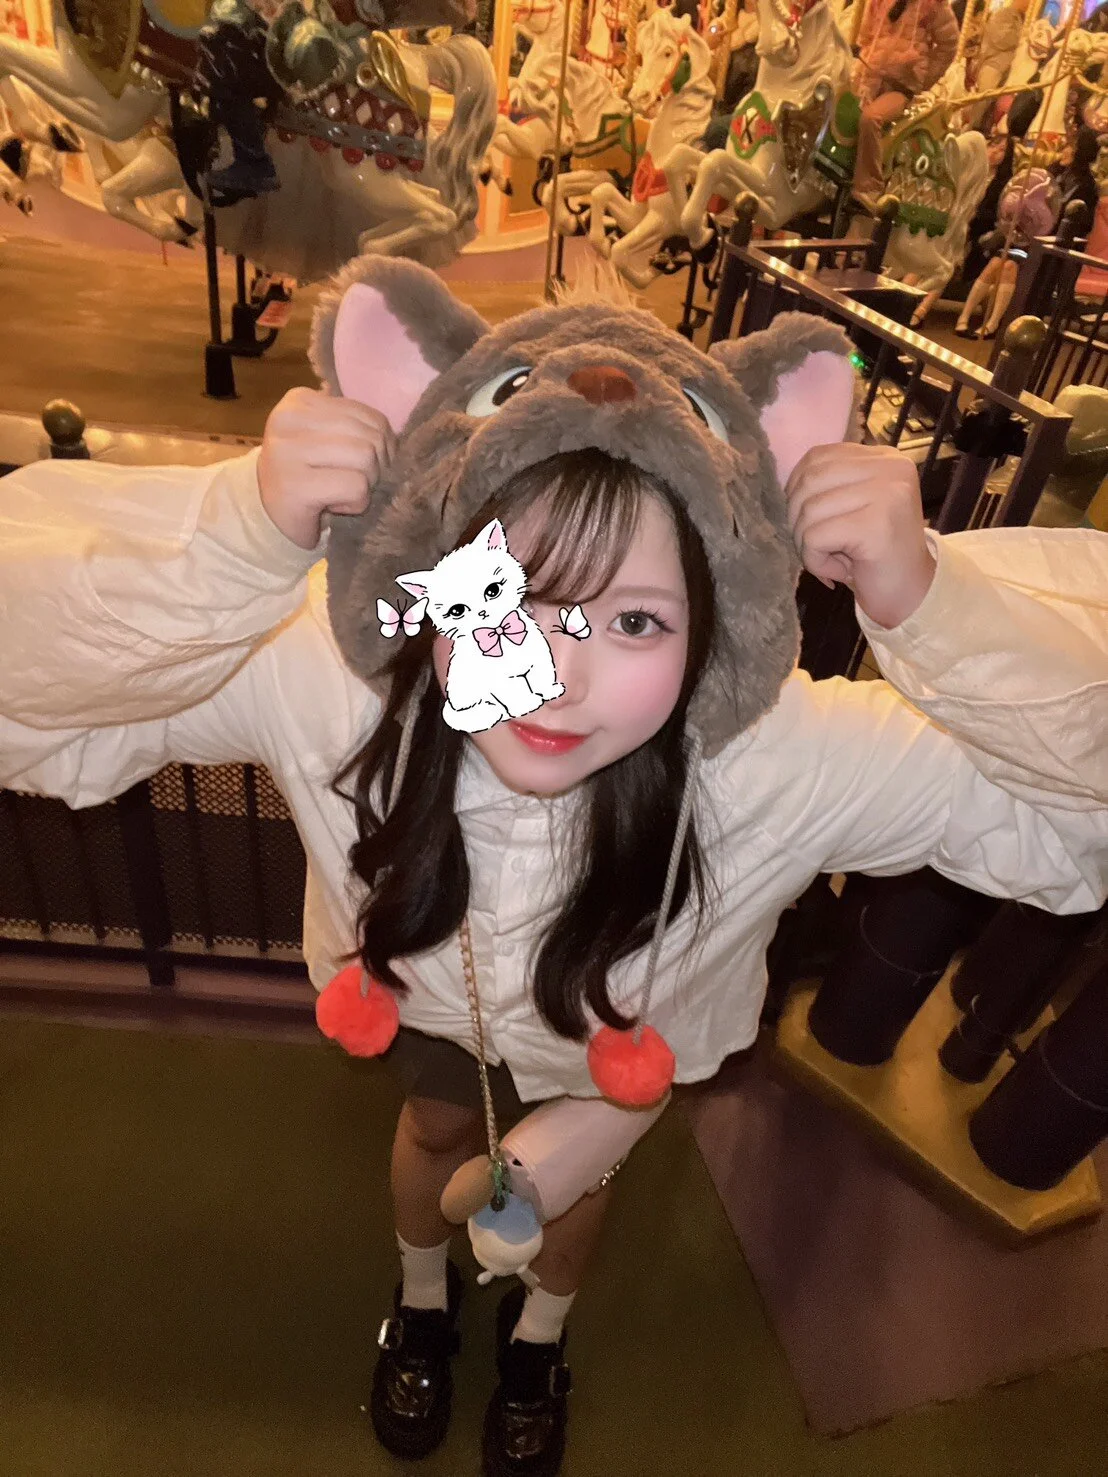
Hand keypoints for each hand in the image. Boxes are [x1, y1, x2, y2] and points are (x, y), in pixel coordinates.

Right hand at [257, 387, 395, 550]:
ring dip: (366, 485)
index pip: (371, 416)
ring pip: (366, 458)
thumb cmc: (306, 477)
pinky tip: (333, 506)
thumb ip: (356, 428)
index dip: (381, 447)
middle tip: (352, 485)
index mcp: (299, 400)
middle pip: (372, 437)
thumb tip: (396, 439)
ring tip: (341, 493)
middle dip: (375, 467)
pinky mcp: (295, 485)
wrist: (269, 518)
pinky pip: (356, 487)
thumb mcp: (328, 440)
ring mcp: (287, 451)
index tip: (356, 467)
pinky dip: (356, 503)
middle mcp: (289, 418)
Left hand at [785, 442, 936, 629]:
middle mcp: (890, 468)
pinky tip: (837, 573)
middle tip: (816, 546)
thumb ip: (827, 486)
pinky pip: (815, 537)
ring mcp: (887, 494)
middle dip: (797, 519)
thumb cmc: (874, 554)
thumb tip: (784, 485)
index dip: (796, 490)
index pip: (816, 457)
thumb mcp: (852, 507)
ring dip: (807, 545)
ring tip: (831, 560)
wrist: (910, 595)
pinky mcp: (876, 525)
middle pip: (809, 481)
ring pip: (809, 510)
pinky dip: (815, 561)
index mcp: (883, 458)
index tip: (809, 520)